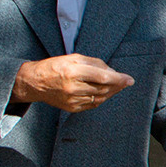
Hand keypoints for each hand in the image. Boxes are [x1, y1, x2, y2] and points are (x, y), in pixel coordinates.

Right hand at [13, 53, 134, 112]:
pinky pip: (93, 104)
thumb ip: (96, 64)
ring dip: (112, 92)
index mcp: (73, 72)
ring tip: (116, 86)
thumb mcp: (74, 58)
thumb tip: (114, 73)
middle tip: (125, 82)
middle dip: (118, 85)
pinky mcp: (72, 108)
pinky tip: (104, 92)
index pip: (103, 78)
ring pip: (101, 97)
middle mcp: (72, 88)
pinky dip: (102, 98)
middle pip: (104, 89)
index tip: (130, 79)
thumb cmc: (55, 67)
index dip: (119, 79)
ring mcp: (72, 100)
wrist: (35, 82)